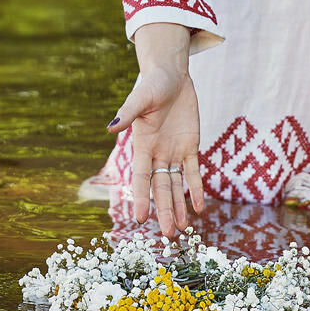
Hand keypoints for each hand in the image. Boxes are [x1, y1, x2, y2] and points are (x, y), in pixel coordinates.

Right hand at [109, 58, 204, 236]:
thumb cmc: (153, 85)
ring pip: (176, 185)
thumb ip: (128, 113)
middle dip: (164, 210)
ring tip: (182, 228)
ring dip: (178, 205)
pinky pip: (193, 172)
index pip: (140, 177)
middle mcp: (157, 153)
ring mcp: (174, 152)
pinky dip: (196, 189)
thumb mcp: (141, 98)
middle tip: (169, 234)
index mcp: (142, 145)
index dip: (140, 197)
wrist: (172, 76)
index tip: (141, 219)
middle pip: (160, 187)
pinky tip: (199, 208)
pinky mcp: (191, 146)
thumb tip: (110, 127)